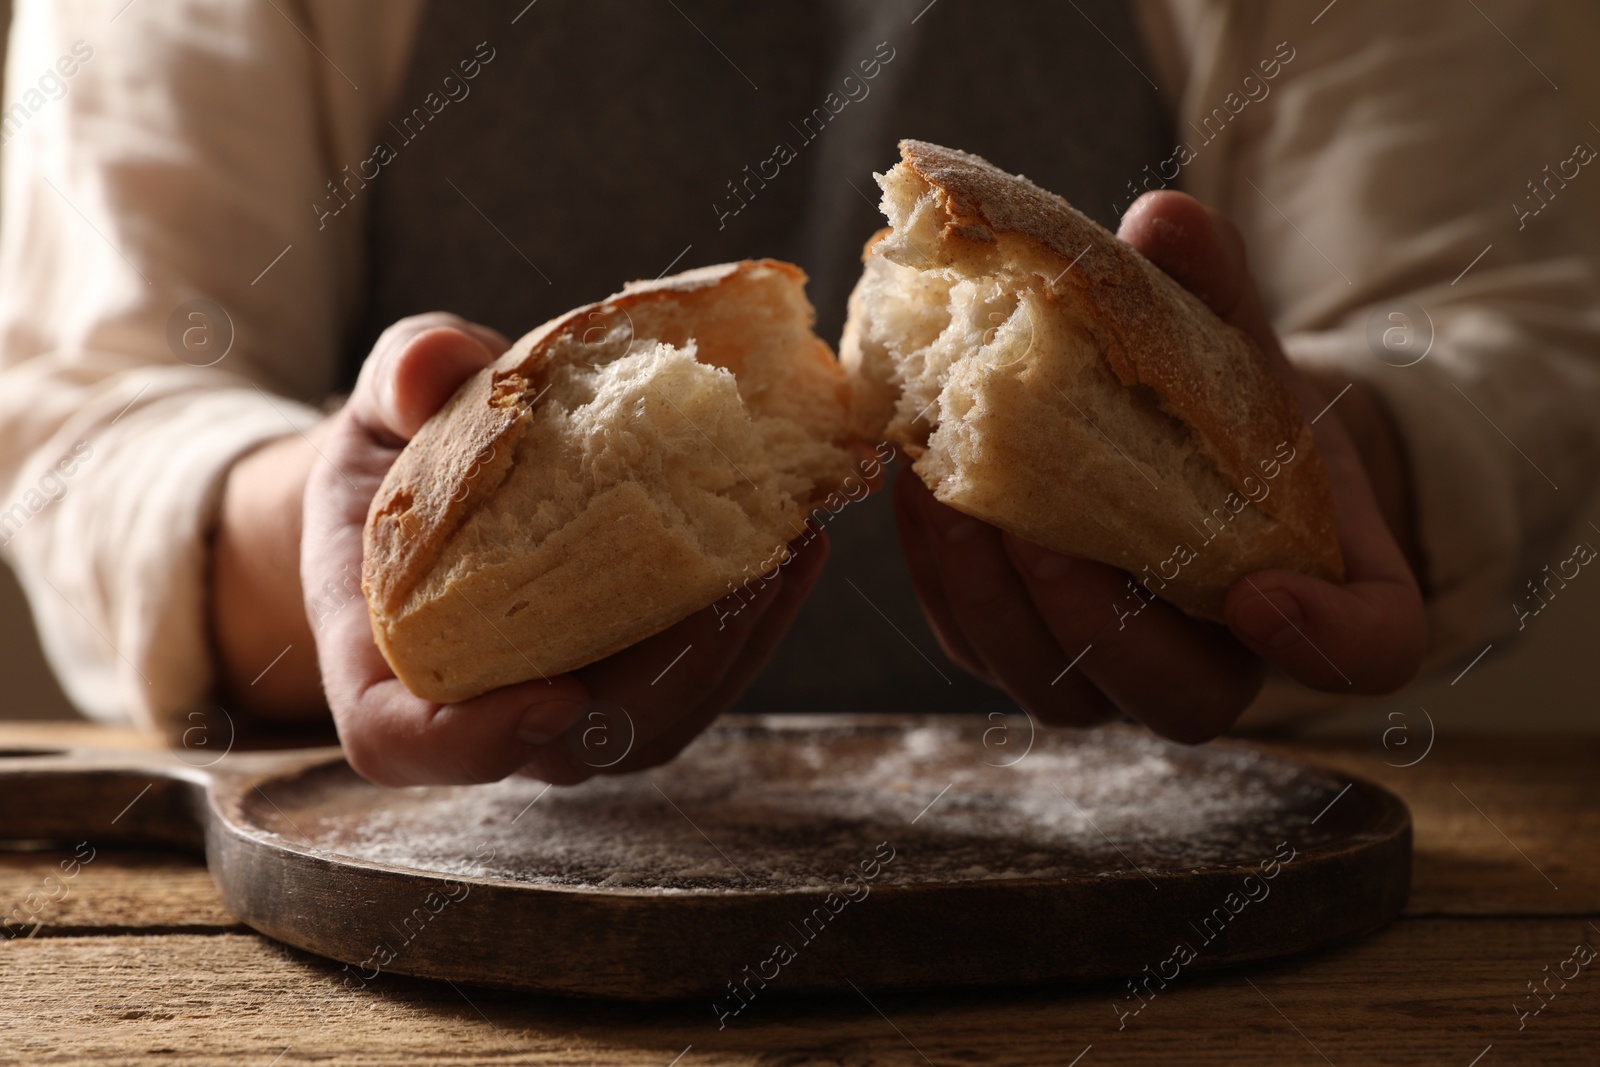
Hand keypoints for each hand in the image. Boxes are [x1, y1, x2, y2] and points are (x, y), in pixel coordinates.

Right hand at [302, 314, 828, 785]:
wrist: (438, 486)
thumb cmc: (398, 453)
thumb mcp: (383, 399)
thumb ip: (399, 377)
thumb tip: (429, 372)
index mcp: (378, 652)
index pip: (399, 737)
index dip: (471, 740)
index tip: (555, 696)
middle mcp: (474, 704)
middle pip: (569, 743)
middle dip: (667, 672)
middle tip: (746, 575)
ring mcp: (560, 705)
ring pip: (652, 724)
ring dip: (734, 646)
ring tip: (792, 540)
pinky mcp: (628, 684)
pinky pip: (693, 685)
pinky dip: (752, 624)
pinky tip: (794, 541)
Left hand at [895, 191, 1425, 741]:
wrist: (1158, 440)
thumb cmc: (1219, 398)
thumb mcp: (1233, 334)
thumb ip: (1214, 287)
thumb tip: (1163, 221)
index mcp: (1325, 587)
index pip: (1365, 648)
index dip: (1324, 641)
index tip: (1259, 592)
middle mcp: (1222, 656)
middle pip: (1181, 700)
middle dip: (1103, 626)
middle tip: (1040, 534)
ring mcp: (1115, 669)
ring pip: (1060, 690)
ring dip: (992, 600)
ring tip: (944, 492)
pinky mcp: (1023, 649)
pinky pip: (980, 644)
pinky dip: (941, 574)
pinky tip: (914, 483)